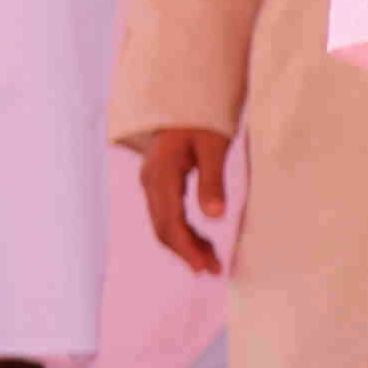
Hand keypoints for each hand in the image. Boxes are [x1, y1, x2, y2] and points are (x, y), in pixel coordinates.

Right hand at [136, 128, 229, 275]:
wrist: (184, 97)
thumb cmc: (203, 117)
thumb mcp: (214, 144)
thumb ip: (212, 180)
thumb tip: (216, 217)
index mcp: (162, 174)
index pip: (171, 223)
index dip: (187, 249)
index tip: (206, 267)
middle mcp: (151, 182)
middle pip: (164, 228)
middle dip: (187, 252)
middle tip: (212, 269)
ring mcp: (151, 183)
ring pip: (164, 223)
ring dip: (185, 244)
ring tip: (210, 261)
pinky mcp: (158, 183)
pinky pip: (167, 213)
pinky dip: (183, 230)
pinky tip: (201, 240)